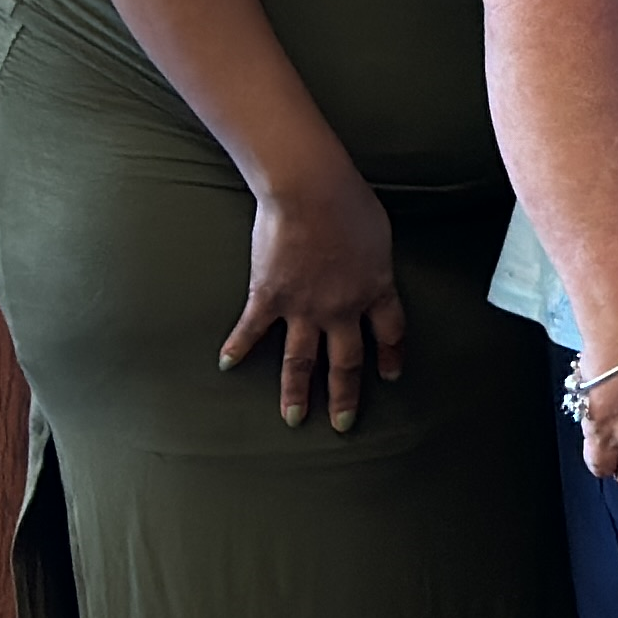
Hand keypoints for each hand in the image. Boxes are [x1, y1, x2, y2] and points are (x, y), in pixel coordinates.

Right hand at [224, 166, 405, 430]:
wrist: (311, 193)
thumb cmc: (350, 203)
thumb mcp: (378, 236)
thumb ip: (374, 261)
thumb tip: (370, 266)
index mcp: (376, 289)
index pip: (390, 333)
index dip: (390, 355)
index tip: (389, 376)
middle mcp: (342, 308)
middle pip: (346, 361)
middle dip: (345, 395)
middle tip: (344, 424)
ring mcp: (304, 307)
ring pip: (300, 361)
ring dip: (296, 392)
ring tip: (294, 418)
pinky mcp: (268, 297)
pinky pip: (251, 331)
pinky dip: (238, 348)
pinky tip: (226, 365)